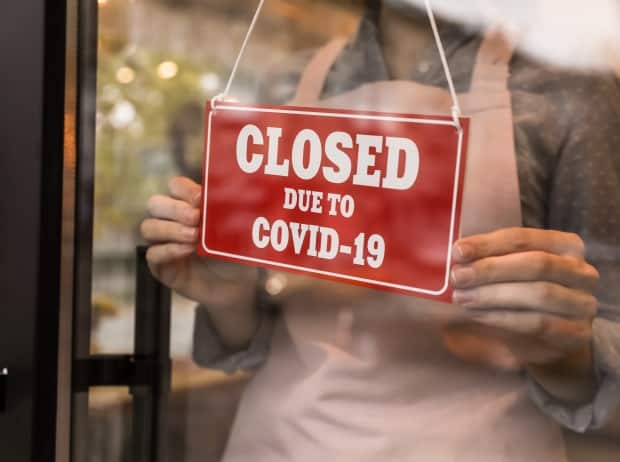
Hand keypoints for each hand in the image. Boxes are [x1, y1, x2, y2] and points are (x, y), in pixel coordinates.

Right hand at [141, 176, 258, 347]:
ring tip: (194, 237)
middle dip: (174, 208)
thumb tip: (234, 193)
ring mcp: (163, 243)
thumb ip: (231, 212)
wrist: (237, 284)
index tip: (202, 199)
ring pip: (148, 227)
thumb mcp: (238, 230)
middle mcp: (171, 221)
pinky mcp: (161, 266)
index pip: (175, 186)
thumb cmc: (235, 251)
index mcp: (188, 205)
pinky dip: (169, 250)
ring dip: (170, 229)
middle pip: (156, 203)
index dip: (185, 190)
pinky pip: (152, 254)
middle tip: (195, 218)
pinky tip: (187, 250)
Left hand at [443, 228, 598, 376]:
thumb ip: (488, 259)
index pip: (523, 239)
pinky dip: (503, 318)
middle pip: (535, 264)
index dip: (488, 244)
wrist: (547, 340)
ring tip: (462, 298)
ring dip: (493, 295)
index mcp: (565, 245)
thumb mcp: (507, 271)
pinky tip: (478, 315)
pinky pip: (538, 323)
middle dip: (491, 269)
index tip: (458, 251)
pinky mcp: (577, 333)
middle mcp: (581, 271)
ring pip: (539, 293)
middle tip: (458, 277)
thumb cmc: (520, 294)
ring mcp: (583, 303)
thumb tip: (456, 253)